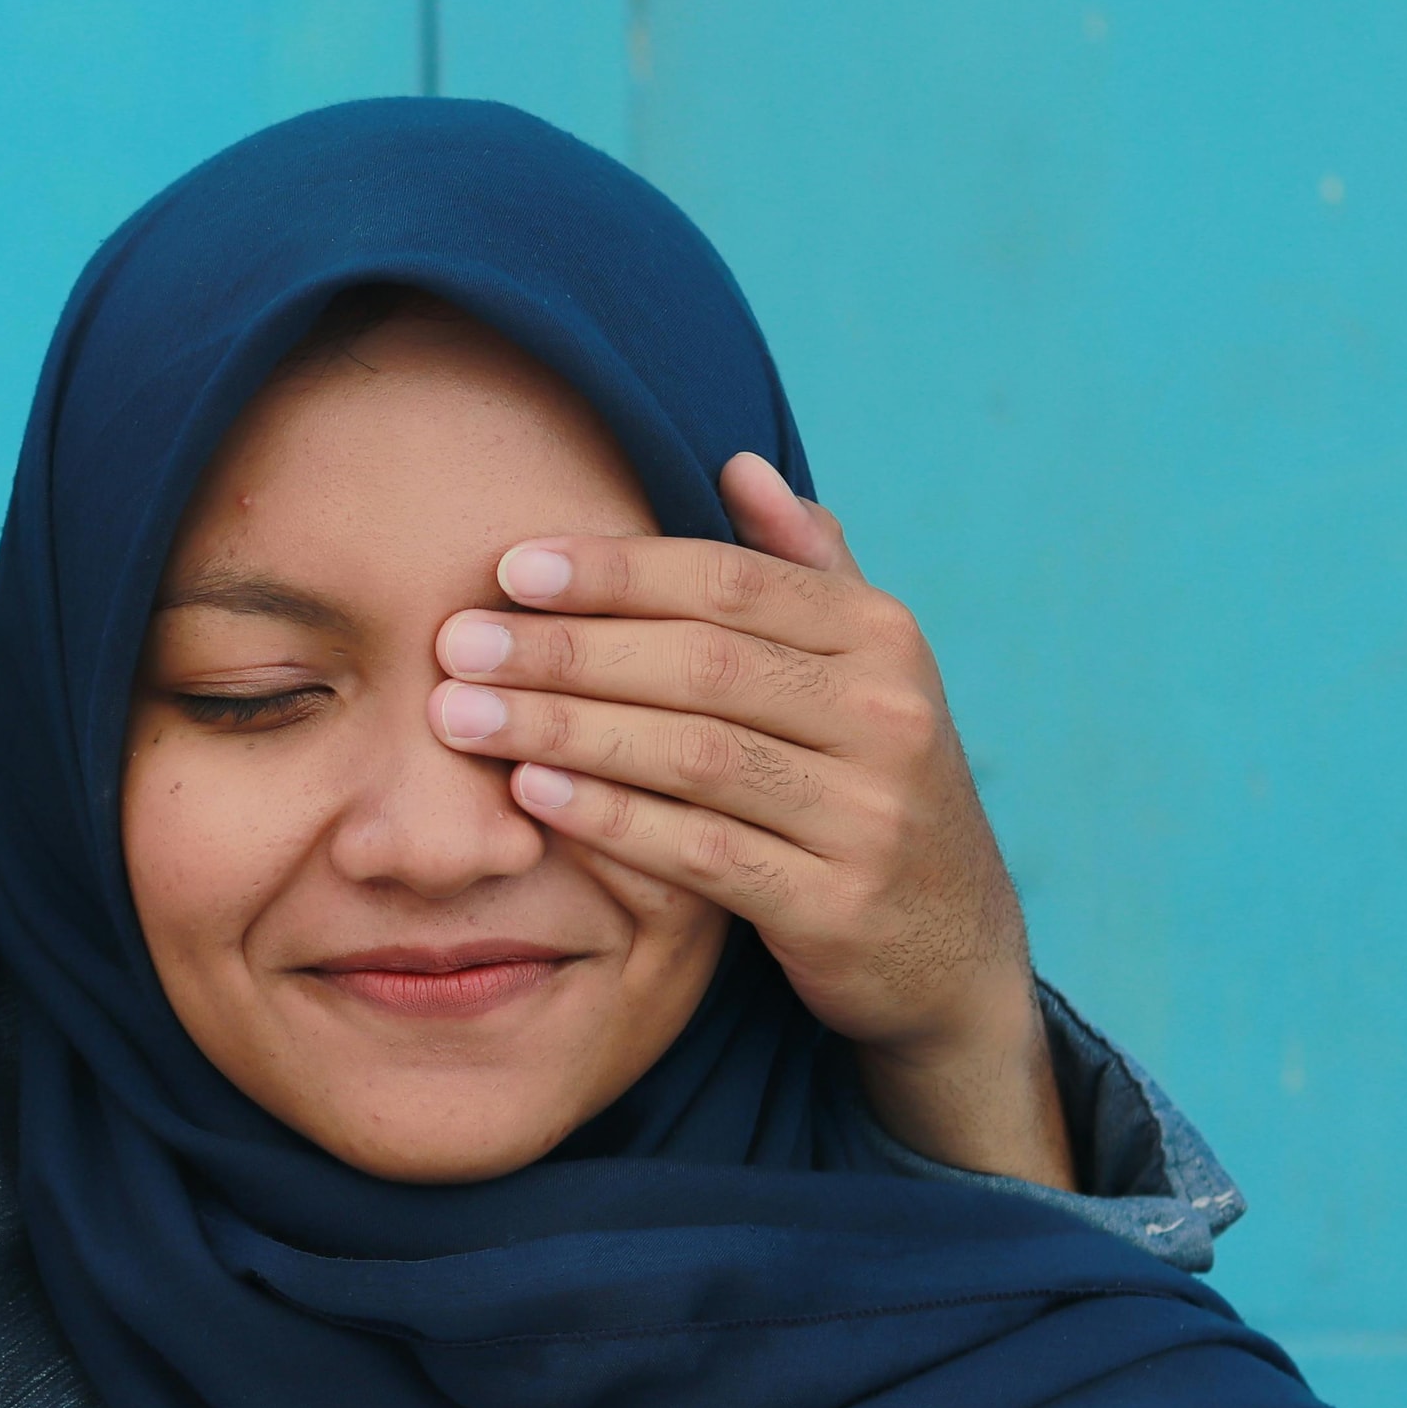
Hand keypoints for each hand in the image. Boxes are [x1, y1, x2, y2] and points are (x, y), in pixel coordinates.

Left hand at [422, 454, 1074, 1186]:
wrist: (948, 943)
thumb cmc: (867, 780)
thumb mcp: (864, 669)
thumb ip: (804, 568)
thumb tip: (737, 464)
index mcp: (882, 637)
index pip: (731, 583)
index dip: (617, 571)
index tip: (510, 567)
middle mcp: (886, 714)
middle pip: (701, 664)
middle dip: (567, 650)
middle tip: (457, 644)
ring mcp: (867, 814)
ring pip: (693, 756)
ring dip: (566, 731)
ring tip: (463, 716)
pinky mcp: (834, 906)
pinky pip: (702, 853)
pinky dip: (612, 820)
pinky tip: (532, 796)